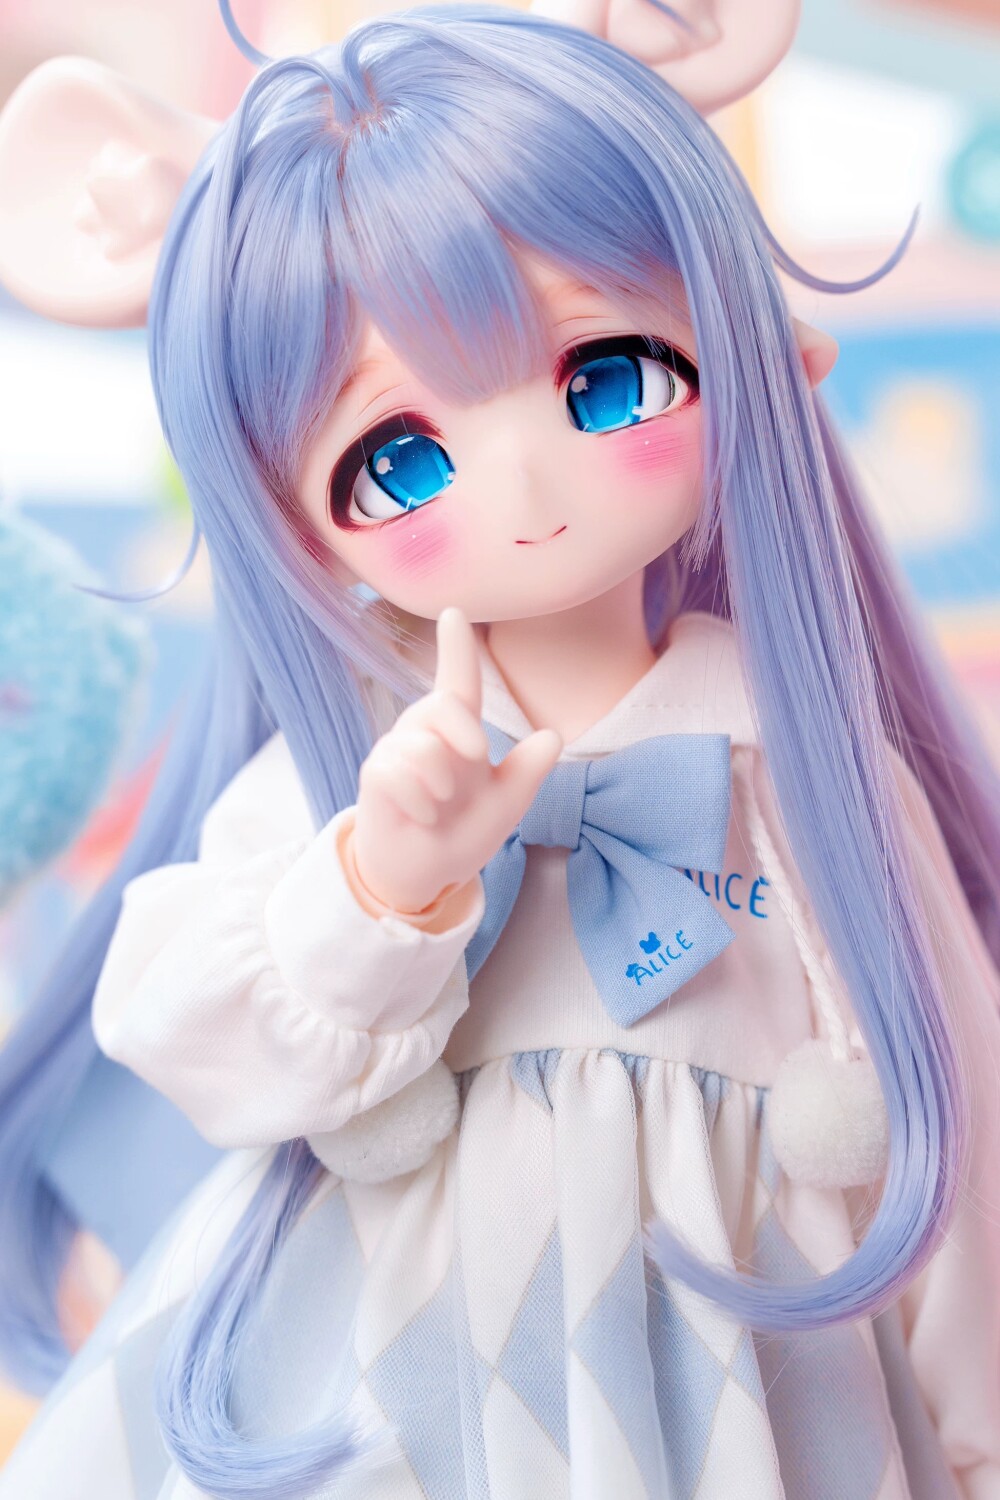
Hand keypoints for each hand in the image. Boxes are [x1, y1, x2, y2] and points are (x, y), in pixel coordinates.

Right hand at [351, 607, 561, 912]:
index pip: (458, 682)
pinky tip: (421, 817)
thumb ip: (526, 772)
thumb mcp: (504, 805)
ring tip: (439, 807)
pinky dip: (421, 804)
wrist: (424, 873)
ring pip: (423, 748)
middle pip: (443, 705)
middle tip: (473, 766)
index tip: (453, 612)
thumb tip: (552, 737)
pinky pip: (399, 775)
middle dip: (465, 735)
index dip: (456, 648)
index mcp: (457, 732)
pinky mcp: (374, 774)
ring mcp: (395, 751)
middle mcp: (423, 732)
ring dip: (442, 788)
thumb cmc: (461, 832)